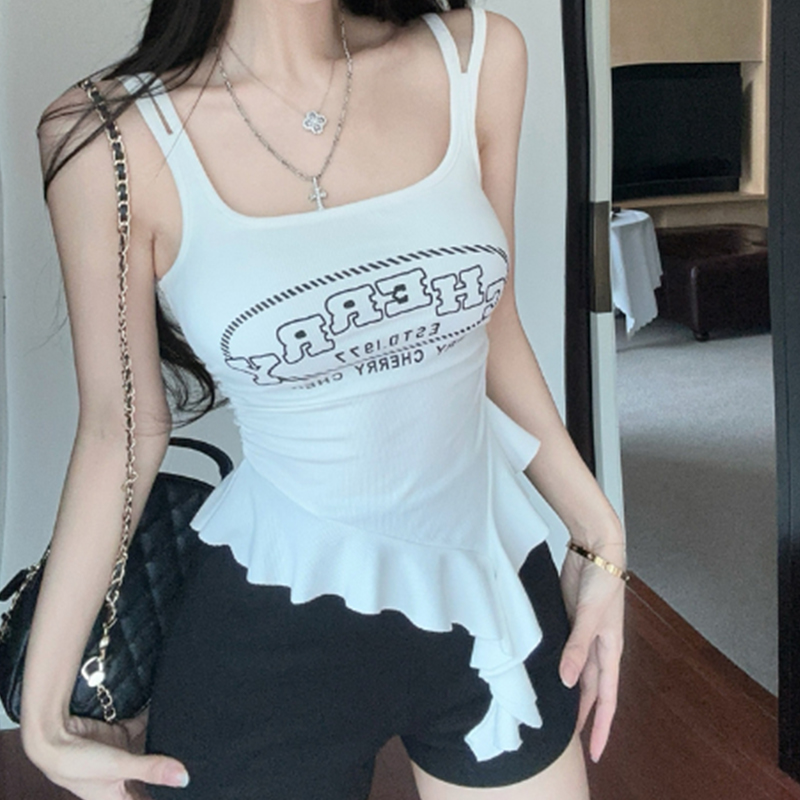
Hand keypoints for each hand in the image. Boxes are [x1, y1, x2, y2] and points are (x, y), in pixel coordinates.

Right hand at [22, 708, 188, 799]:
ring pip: (147, 750)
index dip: (163, 795)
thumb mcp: (118, 768)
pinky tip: (167, 712)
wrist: (52, 736)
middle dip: (167, 768)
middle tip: (193, 760)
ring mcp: (119, 756)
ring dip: (162, 742)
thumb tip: (183, 779)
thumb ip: (151, 770)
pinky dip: (151, 720)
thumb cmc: (76, 764)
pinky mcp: (116, 735)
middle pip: (149, 776)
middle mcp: (119, 778)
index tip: (185, 790)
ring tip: (185, 736)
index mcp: (117, 798)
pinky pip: (140, 727)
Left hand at [558, 540, 625, 763]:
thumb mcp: (591, 616)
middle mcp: (599, 648)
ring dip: (571, 695)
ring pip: (578, 674)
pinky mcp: (571, 622)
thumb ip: (578, 647)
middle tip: (570, 744)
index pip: (607, 699)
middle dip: (585, 718)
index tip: (596, 754)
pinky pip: (566, 653)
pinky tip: (547, 675)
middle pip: (592, 692)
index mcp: (610, 651)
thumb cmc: (602, 582)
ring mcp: (584, 635)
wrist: (597, 550)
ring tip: (557, 716)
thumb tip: (569, 682)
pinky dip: (559, 668)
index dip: (602, 727)